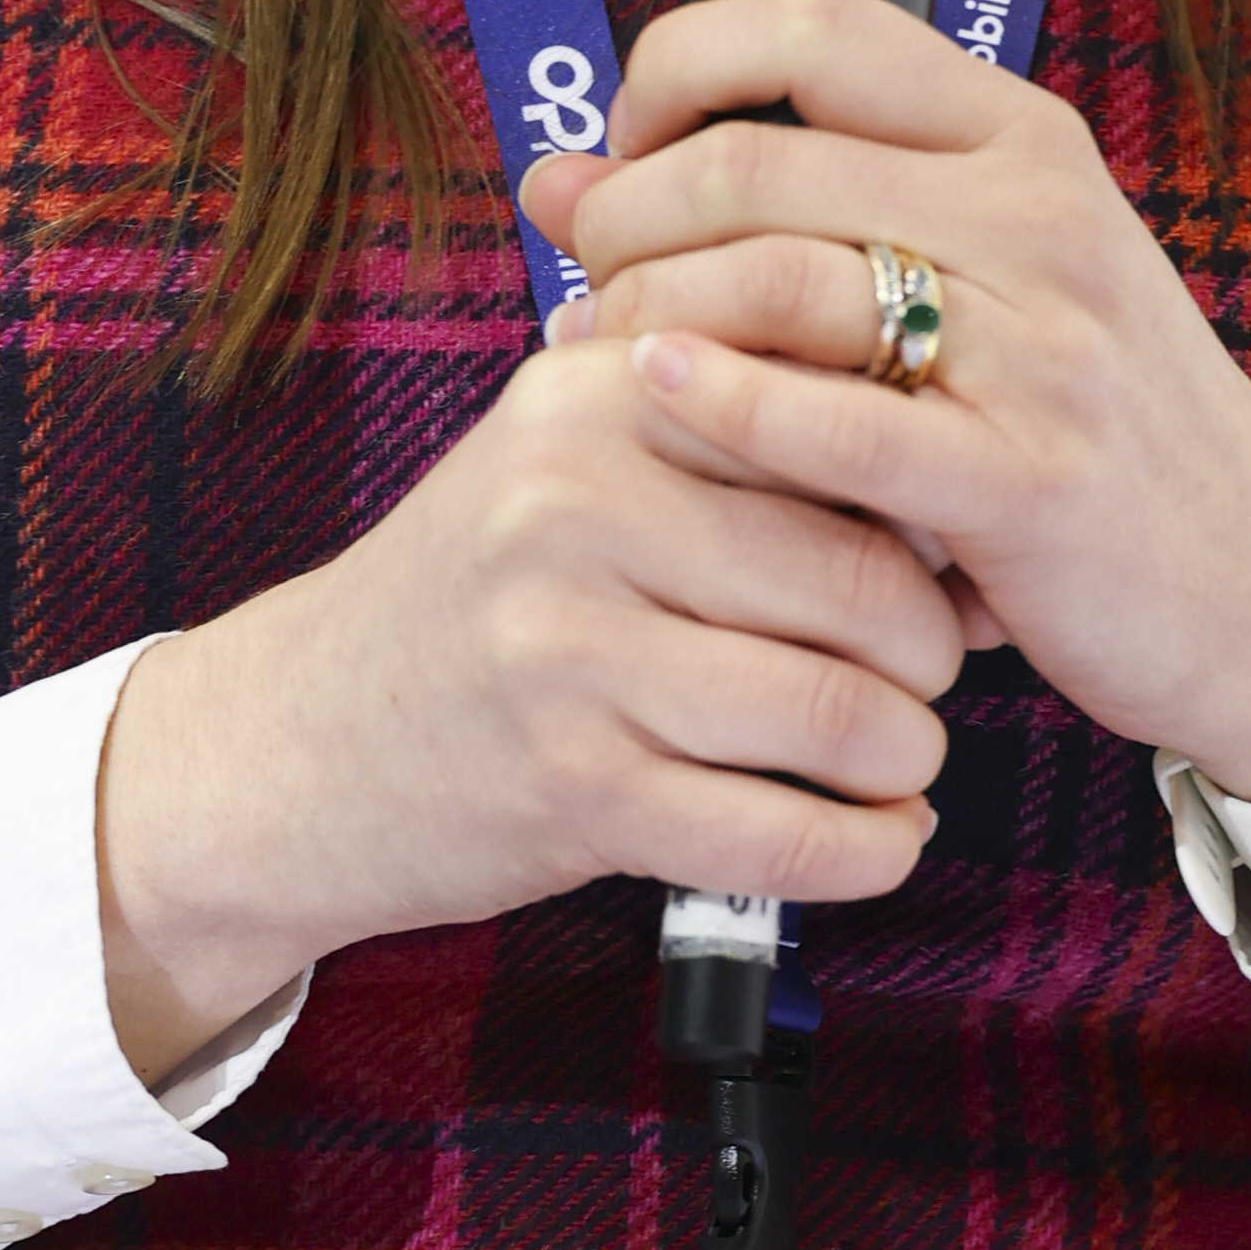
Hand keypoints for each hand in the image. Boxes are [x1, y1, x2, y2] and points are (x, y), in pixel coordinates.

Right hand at [93, 318, 965, 1084]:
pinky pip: (781, 836)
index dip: (924, 504)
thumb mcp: (570, 462)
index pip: (837, 428)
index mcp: (594, 396)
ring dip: (908, 758)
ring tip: (896, 758)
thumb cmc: (476, 598)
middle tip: (924, 674)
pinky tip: (874, 839)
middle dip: (932, 651)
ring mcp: (568, 655)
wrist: (293, 743)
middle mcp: (574, 507)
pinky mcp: (574, 792)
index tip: (936, 551)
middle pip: (864, 582)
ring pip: (840, 715)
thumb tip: (956, 496)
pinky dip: (865, 853)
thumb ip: (734, 440)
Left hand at [523, 0, 1250, 800]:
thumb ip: (789, 220)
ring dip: (645, 310)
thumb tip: (556, 177)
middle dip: (626, 211)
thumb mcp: (981, 289)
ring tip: (596, 353)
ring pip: (777, 275)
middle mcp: (1037, 217)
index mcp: (1024, 141)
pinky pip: (835, 422)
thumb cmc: (1097, 435)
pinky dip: (719, 403)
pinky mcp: (1027, 480)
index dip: (677, 70)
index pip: (813, 23)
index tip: (624, 148)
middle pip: (759, 156)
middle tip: (581, 274)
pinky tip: (655, 397)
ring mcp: (1040, 346)